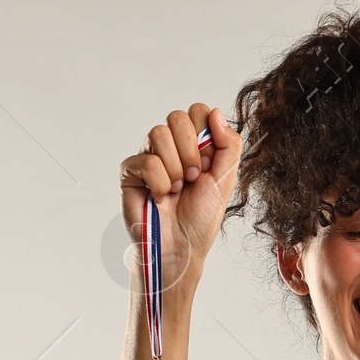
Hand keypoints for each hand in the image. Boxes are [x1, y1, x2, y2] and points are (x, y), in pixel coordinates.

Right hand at [119, 102, 240, 287]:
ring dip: (175, 169)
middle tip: (192, 179)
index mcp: (193, 144)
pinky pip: (146, 161)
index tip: (208, 166)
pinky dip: (159, 183)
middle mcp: (169, 146)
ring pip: (158, 134)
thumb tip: (216, 113)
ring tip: (177, 190)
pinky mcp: (130, 170)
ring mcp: (148, 156)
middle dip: (190, 152)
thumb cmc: (200, 219)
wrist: (180, 249)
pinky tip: (160, 197)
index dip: (205, 136)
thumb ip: (229, 145)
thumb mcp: (225, 180)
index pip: (197, 111)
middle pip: (177, 117)